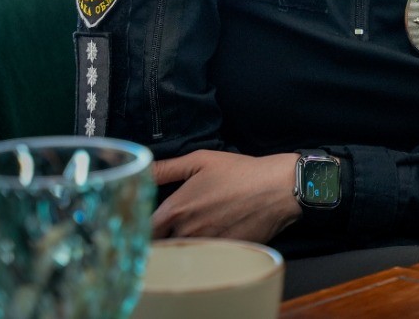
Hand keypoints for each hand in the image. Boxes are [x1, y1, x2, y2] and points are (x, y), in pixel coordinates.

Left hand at [151, 150, 302, 242]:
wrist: (278, 189)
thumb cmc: (241, 172)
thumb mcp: (201, 160)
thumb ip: (166, 168)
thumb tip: (141, 168)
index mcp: (176, 209)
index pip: (144, 230)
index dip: (143, 228)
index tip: (149, 224)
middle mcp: (187, 231)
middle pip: (161, 246)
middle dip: (162, 239)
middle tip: (171, 228)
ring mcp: (205, 246)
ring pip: (182, 254)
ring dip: (183, 246)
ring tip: (195, 231)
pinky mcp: (222, 254)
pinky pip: (204, 259)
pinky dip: (203, 252)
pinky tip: (214, 237)